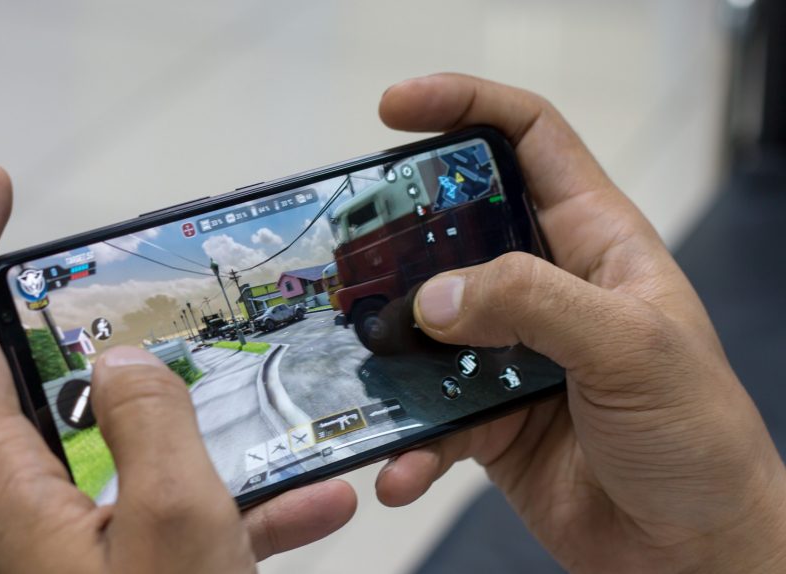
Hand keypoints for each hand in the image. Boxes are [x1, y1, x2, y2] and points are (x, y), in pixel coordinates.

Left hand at [0, 167, 356, 572]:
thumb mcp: (179, 531)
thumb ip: (152, 422)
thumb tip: (125, 362)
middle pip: (40, 396)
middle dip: (113, 352)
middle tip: (169, 316)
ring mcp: (38, 560)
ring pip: (115, 466)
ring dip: (196, 444)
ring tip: (274, 427)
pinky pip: (144, 525)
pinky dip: (212, 511)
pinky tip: (302, 510)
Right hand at [374, 74, 785, 572]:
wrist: (688, 551)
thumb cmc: (697, 439)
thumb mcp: (632, 348)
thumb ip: (533, 304)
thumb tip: (436, 296)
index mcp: (596, 242)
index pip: (529, 140)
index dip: (464, 108)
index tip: (396, 108)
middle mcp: (546, 287)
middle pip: (456, 228)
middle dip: (400, 234)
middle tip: (351, 250)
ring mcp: (511, 352)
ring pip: (428, 324)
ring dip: (390, 347)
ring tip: (362, 363)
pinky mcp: (488, 415)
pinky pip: (429, 413)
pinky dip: (409, 440)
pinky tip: (402, 466)